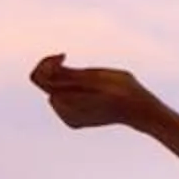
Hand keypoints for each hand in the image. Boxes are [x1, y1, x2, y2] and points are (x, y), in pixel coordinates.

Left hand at [30, 53, 159, 131]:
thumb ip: (70, 75)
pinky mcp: (73, 122)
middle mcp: (66, 113)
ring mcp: (69, 120)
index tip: (63, 56)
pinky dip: (68, 90)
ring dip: (64, 80)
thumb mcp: (96, 75)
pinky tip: (86, 89)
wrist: (139, 111)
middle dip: (54, 70)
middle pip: (45, 84)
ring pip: (54, 91)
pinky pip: (61, 100)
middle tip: (67, 59)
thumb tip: (49, 72)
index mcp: (70, 101)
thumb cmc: (122, 89)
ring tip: (85, 78)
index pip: (39, 77)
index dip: (47, 62)